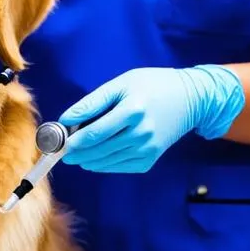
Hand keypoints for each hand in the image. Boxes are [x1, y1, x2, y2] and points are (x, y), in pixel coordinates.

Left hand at [59, 65, 243, 173]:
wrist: (189, 99)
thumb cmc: (151, 86)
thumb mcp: (120, 85)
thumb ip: (92, 102)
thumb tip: (66, 120)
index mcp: (133, 110)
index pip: (94, 133)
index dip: (73, 141)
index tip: (60, 143)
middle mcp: (141, 133)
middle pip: (98, 150)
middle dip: (77, 153)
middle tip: (63, 152)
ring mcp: (147, 148)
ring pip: (107, 161)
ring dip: (87, 160)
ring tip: (76, 155)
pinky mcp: (150, 159)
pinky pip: (120, 166)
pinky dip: (104, 164)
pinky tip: (95, 158)